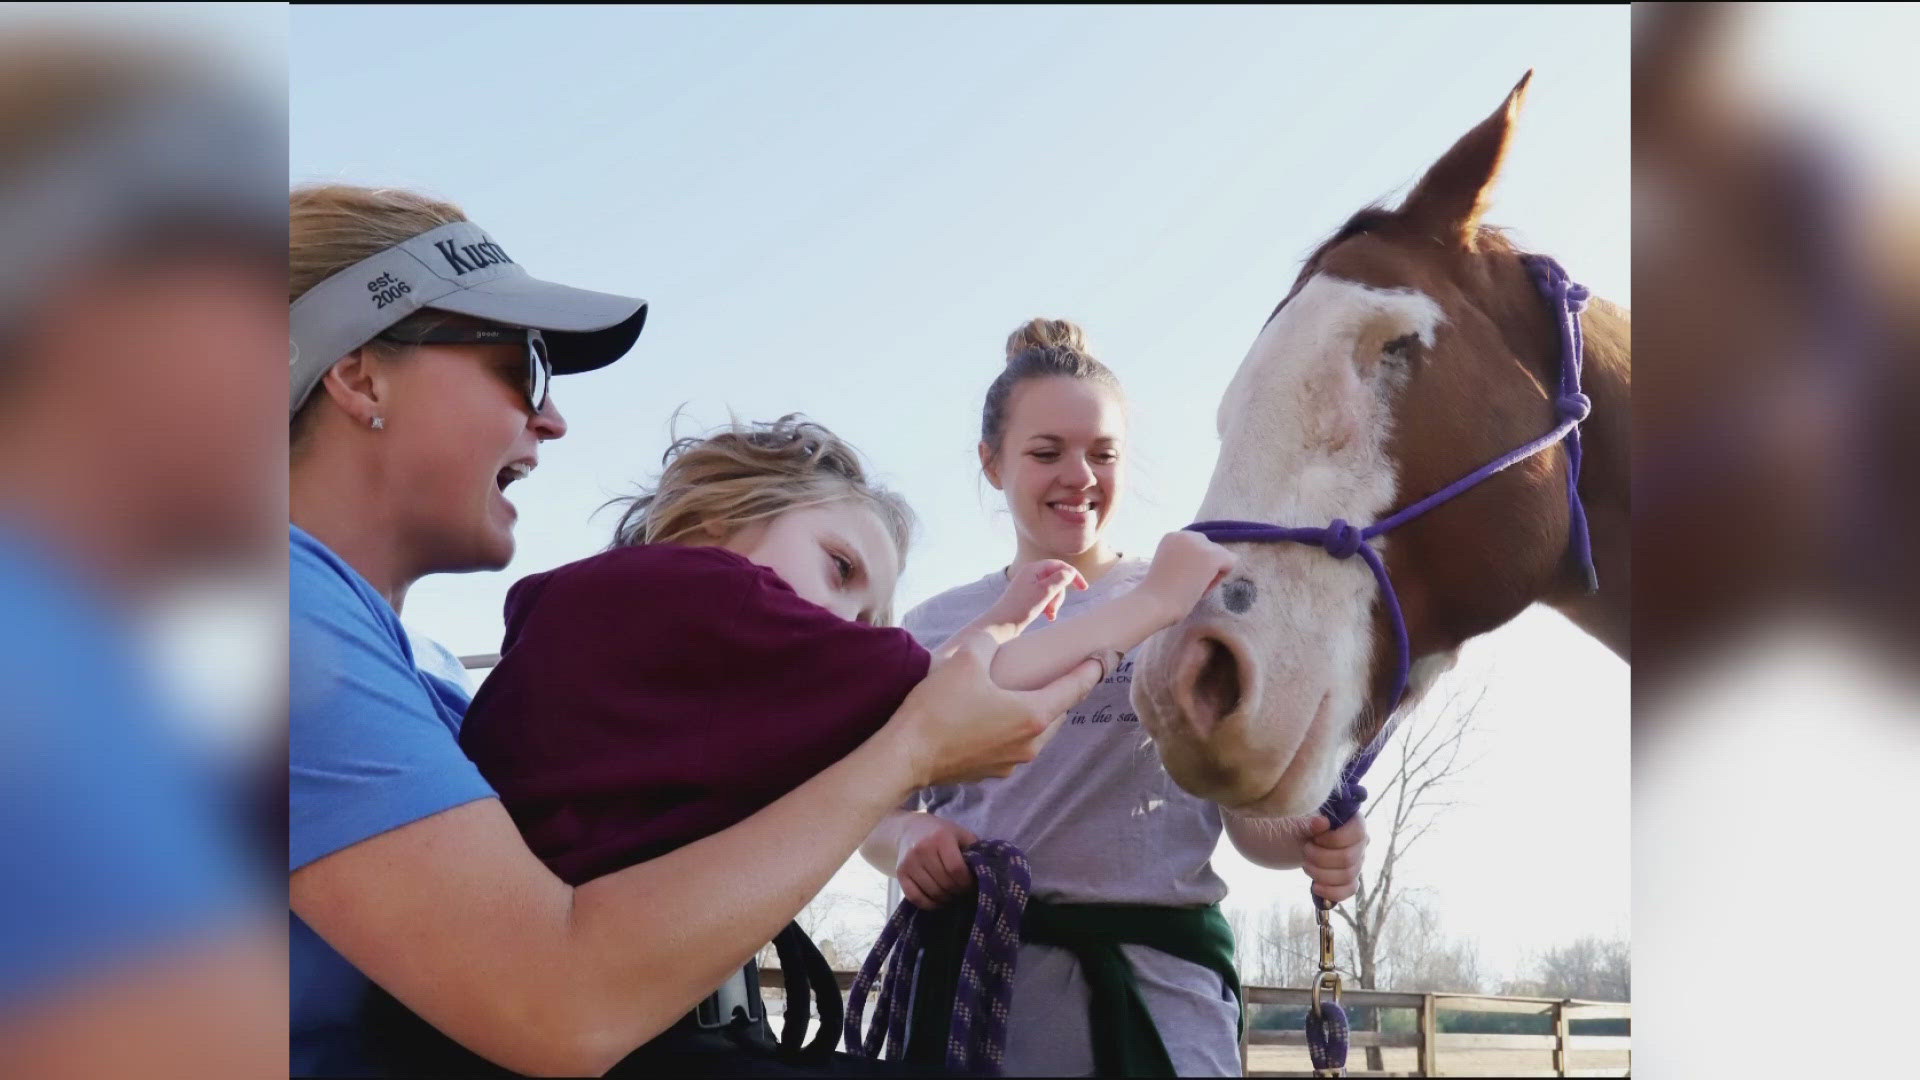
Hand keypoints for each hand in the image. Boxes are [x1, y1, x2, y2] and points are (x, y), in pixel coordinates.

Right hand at [891, 626, 1104, 787]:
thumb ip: (992, 637)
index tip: (1107, 657)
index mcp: (1033, 714)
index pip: (1075, 688)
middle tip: (1064, 669)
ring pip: (1038, 730)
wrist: (904, 756)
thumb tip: (1001, 632)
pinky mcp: (992, 771)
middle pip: (1059, 711)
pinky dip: (1014, 727)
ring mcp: (1012, 761)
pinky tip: (996, 715)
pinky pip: (1014, 744)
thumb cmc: (937, 707)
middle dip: (1062, 690)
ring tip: (1027, 691)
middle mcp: (1030, 743)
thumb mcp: (967, 657)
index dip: (1093, 669)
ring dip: (1037, 711)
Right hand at [894, 815, 978, 908]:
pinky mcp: (900, 873)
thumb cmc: (941, 833)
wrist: (909, 829)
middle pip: (944, 883)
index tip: (972, 884)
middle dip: (958, 891)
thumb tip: (989, 871)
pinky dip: (929, 904)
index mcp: (940, 838)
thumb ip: (974, 849)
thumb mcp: (960, 834)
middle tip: (963, 891)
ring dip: (946, 899)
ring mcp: (909, 862)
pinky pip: (915, 897)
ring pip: (932, 892)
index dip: (966, 882)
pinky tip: (938, 900)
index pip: (956, 869)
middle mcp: (922, 849)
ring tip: (953, 895)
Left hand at [982, 559, 1085, 626]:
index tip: (1084, 589)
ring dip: (1055, 603)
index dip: (1073, 575)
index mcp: (1033, 569)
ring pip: (1052, 590)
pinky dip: (1049, 606)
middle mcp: (1031, 575)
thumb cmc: (1020, 608)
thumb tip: (1070, 571)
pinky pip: (1045, 598)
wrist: (1000, 625)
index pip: (1060, 565)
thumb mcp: (1044, 592)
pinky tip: (1048, 617)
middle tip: (1054, 608)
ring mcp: (1029, 586)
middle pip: (1057, 579)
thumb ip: (1059, 579)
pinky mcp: (1028, 598)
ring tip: (1050, 615)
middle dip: (1060, 595)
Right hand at [1139, 531, 1235, 622]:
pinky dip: (1221, 576)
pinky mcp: (1212, 556)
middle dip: (1205, 565)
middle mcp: (1186, 534)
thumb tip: (1204, 563)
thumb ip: (1184, 558)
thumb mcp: (1169, 565)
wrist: (1153, 603)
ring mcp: (1200, 544)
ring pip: (1221, 556)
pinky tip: (1202, 586)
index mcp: (1172, 536)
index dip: (1193, 565)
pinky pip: (1231, 562)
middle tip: (1187, 583)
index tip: (1179, 577)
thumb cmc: (1158, 593)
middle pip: (1211, 548)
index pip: (1197, 547)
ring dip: (1212, 573)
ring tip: (1193, 586)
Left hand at [1301, 812, 1367, 902]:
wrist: (1289, 844)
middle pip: (1349, 858)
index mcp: (1352, 821)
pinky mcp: (1348, 879)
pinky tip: (1316, 887)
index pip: (1357, 832)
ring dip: (1321, 874)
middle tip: (1306, 851)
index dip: (1334, 839)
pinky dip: (1332, 892)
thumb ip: (1309, 823)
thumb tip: (1323, 822)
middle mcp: (1360, 842)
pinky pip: (1350, 890)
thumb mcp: (1298, 824)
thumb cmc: (1296, 829)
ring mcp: (1356, 862)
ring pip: (1348, 876)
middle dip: (1321, 858)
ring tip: (1306, 865)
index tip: (1315, 838)